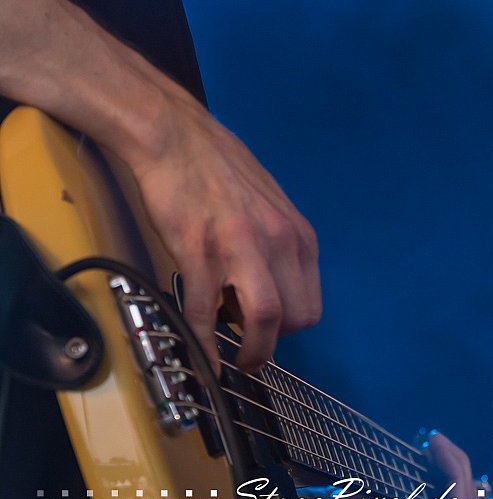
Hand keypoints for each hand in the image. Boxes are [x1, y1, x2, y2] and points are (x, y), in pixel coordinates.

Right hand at [119, 87, 320, 374]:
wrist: (175, 137)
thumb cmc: (218, 167)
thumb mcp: (267, 205)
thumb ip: (276, 245)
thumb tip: (271, 286)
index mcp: (297, 233)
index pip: (310, 305)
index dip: (288, 330)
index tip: (267, 335)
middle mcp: (278, 242)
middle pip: (295, 320)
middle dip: (271, 344)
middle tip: (247, 348)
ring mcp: (240, 248)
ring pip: (263, 322)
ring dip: (248, 353)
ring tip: (229, 360)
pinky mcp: (200, 251)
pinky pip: (206, 314)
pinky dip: (203, 344)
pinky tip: (198, 355)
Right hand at [324, 432, 483, 498]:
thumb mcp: (373, 497)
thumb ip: (403, 477)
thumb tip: (429, 448)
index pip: (460, 495)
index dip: (451, 461)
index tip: (432, 438)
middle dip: (456, 463)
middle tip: (435, 440)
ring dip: (459, 475)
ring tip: (438, 452)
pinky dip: (457, 490)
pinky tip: (439, 472)